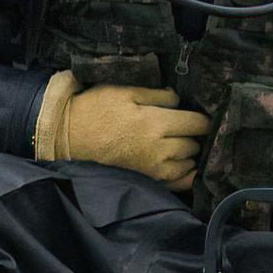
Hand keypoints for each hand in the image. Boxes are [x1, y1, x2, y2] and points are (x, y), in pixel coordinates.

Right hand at [33, 78, 208, 189]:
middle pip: (194, 143)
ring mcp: (154, 168)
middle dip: (193, 135)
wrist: (69, 136)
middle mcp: (160, 148)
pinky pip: (179, 181)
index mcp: (156, 122)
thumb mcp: (125, 91)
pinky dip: (185, 173)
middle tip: (184, 127)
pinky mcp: (147, 179)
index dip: (202, 118)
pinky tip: (181, 164)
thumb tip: (179, 99)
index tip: (199, 116)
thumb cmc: (95, 109)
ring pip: (188, 162)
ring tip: (179, 144)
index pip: (196, 123)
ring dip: (188, 153)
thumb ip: (157, 94)